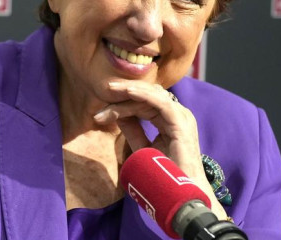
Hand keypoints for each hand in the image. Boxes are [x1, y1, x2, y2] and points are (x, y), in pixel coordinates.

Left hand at [94, 80, 225, 217]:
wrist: (181, 193)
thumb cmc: (165, 174)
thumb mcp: (144, 148)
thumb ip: (133, 130)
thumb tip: (117, 114)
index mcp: (170, 120)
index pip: (145, 103)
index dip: (122, 104)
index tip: (99, 115)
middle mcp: (178, 115)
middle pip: (147, 96)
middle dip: (124, 95)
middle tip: (104, 92)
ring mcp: (181, 117)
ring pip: (152, 96)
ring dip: (130, 92)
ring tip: (111, 89)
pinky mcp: (181, 123)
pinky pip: (161, 103)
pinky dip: (144, 95)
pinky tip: (128, 92)